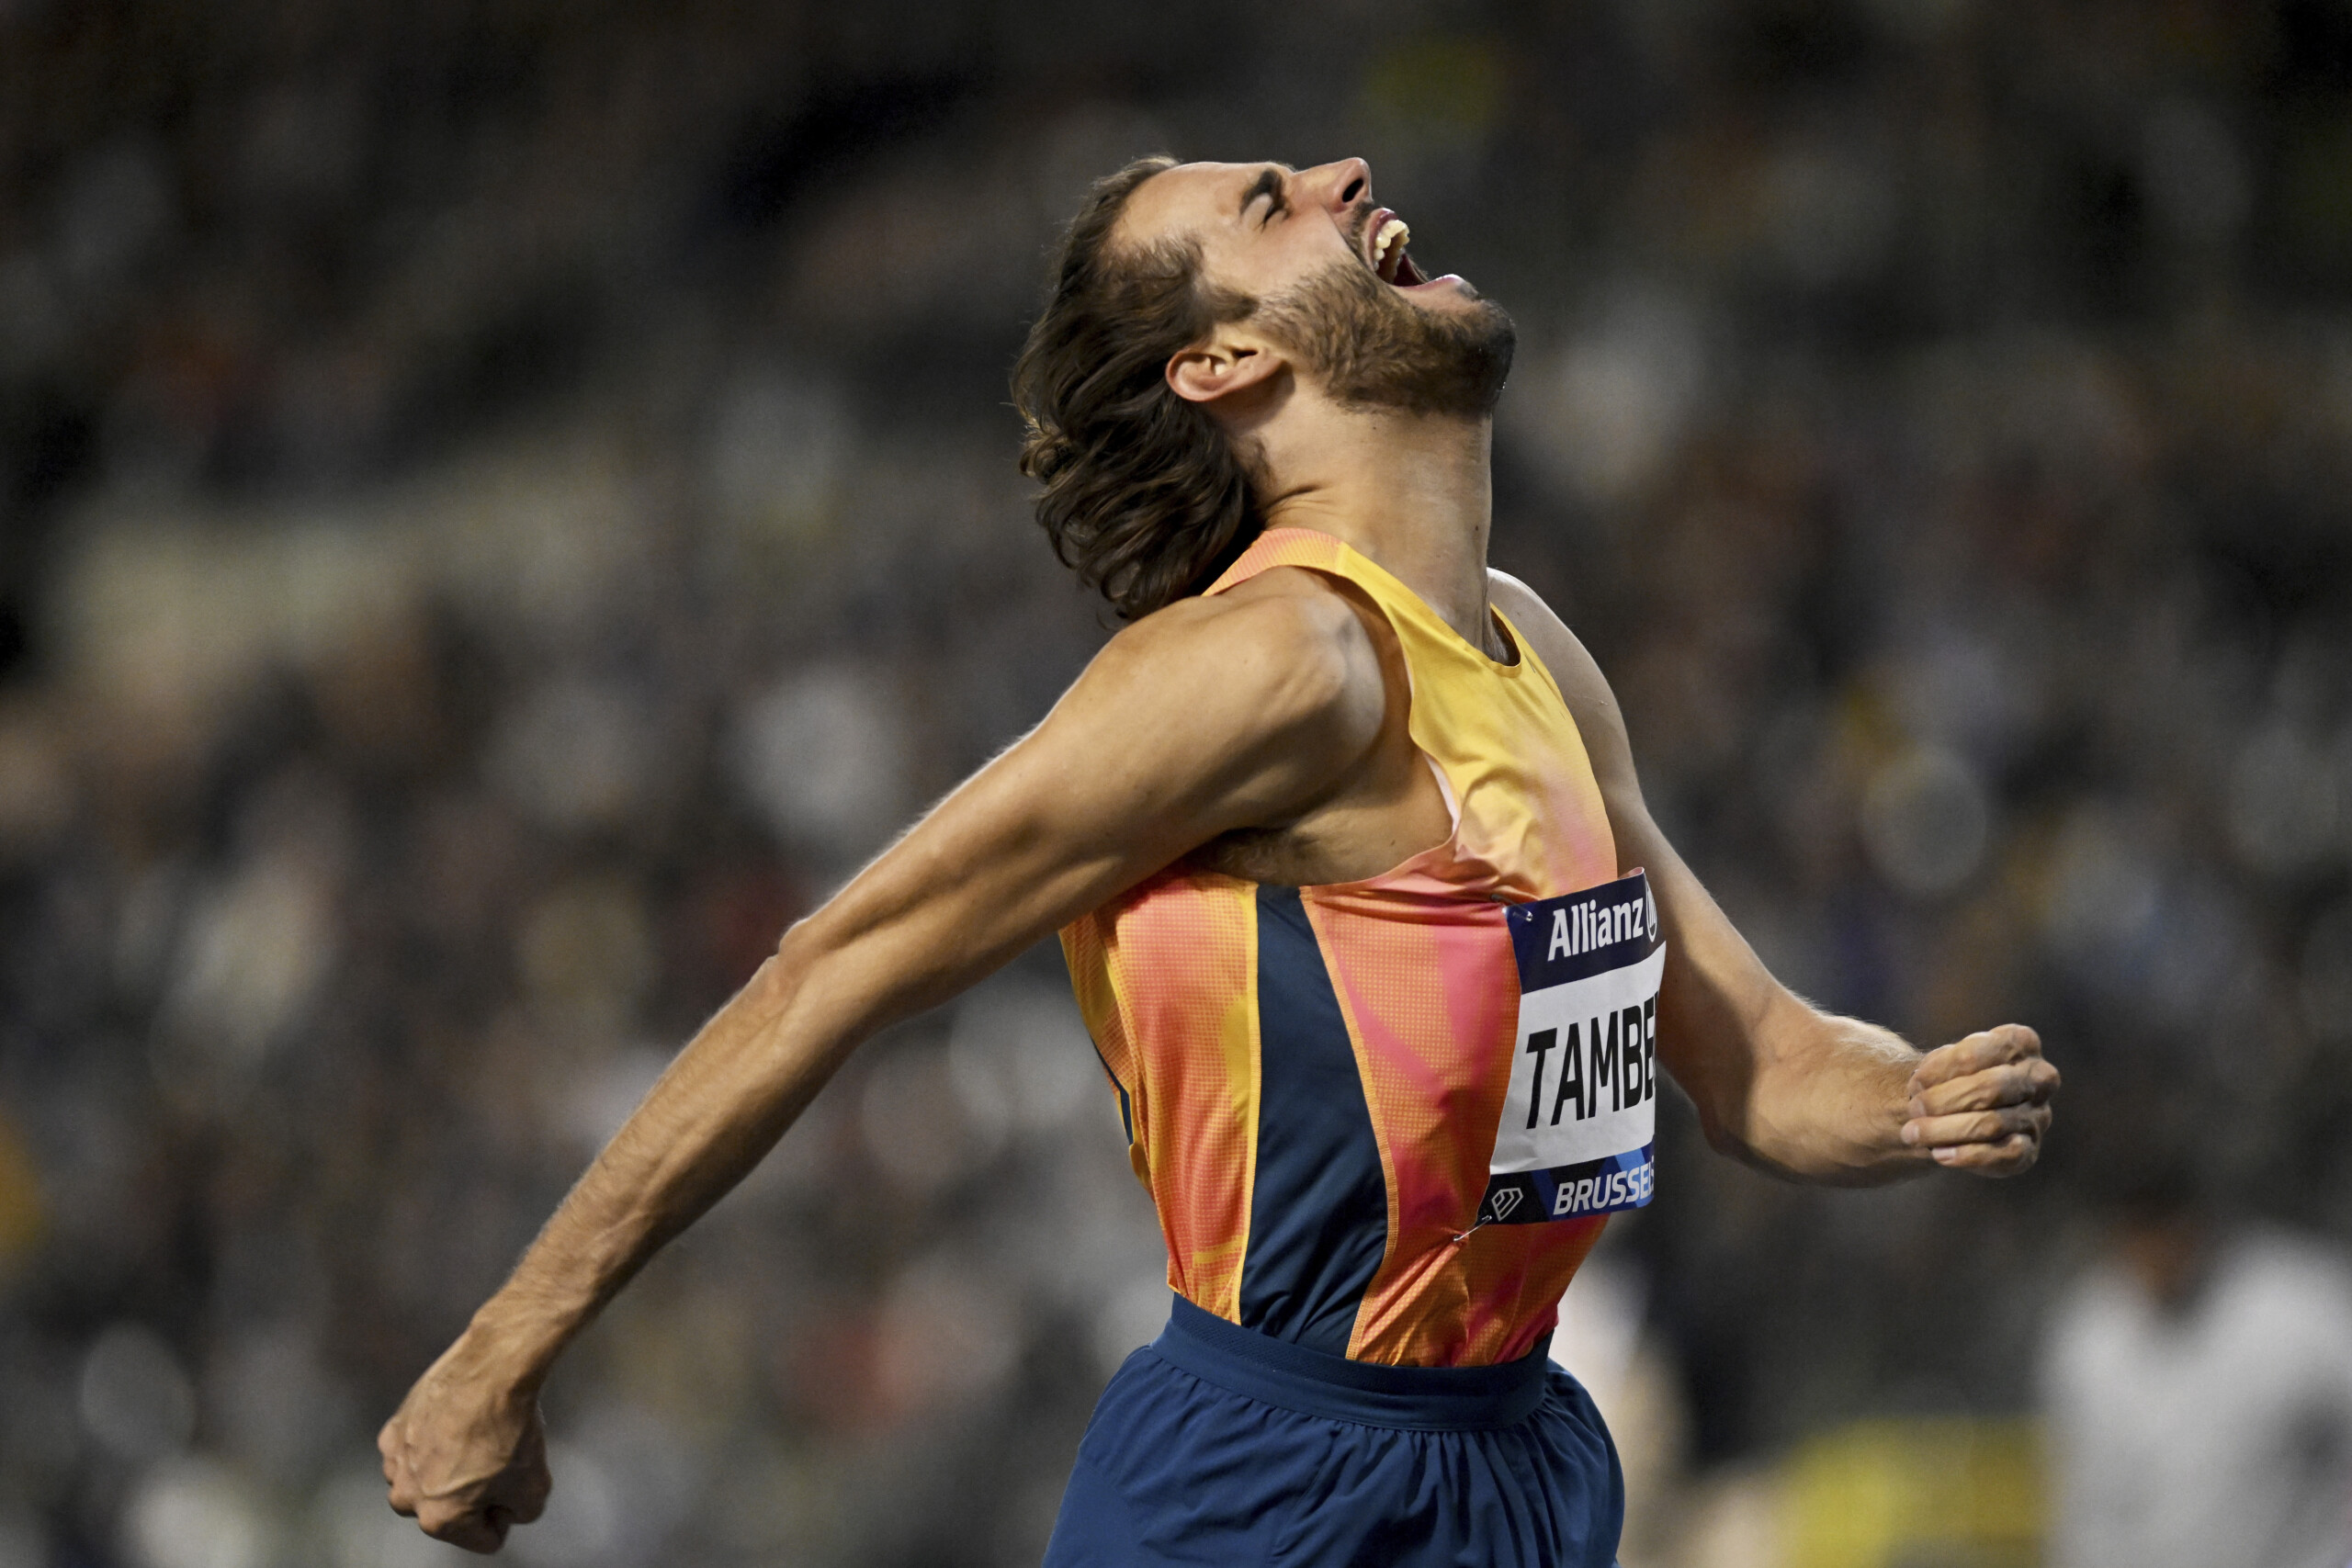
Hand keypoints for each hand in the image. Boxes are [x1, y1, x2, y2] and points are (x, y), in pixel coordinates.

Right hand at [379, 1336, 551, 1553]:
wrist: (491, 1370)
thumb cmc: (510, 1427)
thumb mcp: (536, 1488)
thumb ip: (522, 1515)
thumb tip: (507, 1510)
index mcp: (439, 1519)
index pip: (483, 1539)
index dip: (506, 1515)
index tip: (513, 1486)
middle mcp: (407, 1497)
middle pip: (449, 1512)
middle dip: (472, 1496)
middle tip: (496, 1462)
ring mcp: (395, 1463)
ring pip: (428, 1483)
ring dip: (448, 1470)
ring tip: (477, 1440)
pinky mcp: (392, 1431)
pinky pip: (415, 1452)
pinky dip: (433, 1443)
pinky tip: (456, 1424)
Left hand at [1900, 1024, 2056, 1175]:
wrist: (1964, 1108)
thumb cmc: (1956, 1076)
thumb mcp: (1946, 1060)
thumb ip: (1940, 1067)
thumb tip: (1923, 1087)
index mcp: (2021, 1042)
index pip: (1975, 1054)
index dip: (1939, 1070)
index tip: (1915, 1082)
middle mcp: (2039, 1077)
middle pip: (1989, 1088)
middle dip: (1942, 1101)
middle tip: (1913, 1110)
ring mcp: (2038, 1115)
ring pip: (1992, 1123)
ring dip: (1945, 1130)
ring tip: (1914, 1133)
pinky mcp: (2030, 1149)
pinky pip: (2003, 1156)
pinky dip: (1967, 1156)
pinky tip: (1940, 1154)